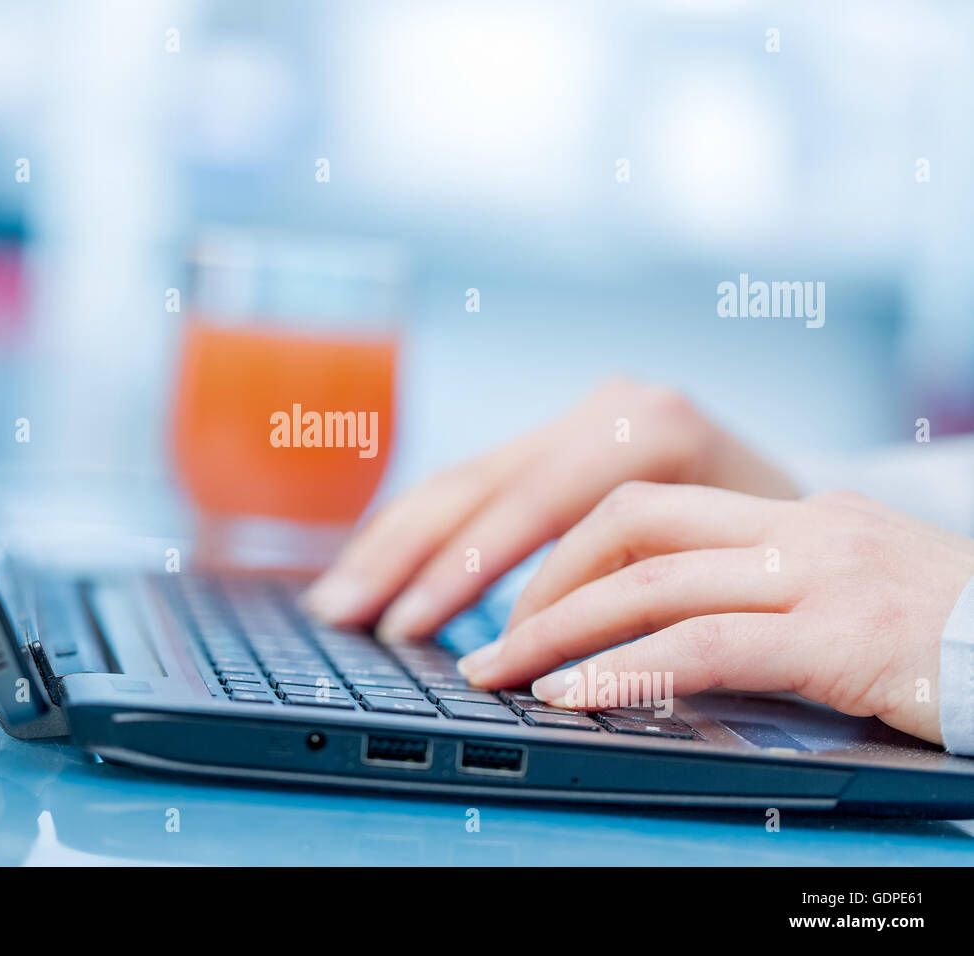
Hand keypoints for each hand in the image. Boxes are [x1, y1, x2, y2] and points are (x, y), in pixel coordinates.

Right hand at [301, 378, 797, 640]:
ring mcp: (578, 415)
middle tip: (341, 616)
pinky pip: (476, 485)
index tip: (407, 631)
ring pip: (462, 481)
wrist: (810, 514)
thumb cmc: (779, 555)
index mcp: (651, 429)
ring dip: (390, 546)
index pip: (531, 505)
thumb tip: (514, 646)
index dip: (459, 572)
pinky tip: (378, 568)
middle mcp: (606, 408)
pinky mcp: (558, 437)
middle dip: (400, 558)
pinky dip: (421, 533)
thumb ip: (623, 592)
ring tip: (336, 602)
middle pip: (477, 486)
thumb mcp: (720, 570)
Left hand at [456, 483, 973, 744]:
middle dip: (539, 577)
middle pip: (628, 523)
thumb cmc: (956, 636)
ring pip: (648, 582)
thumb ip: (765, 593)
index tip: (515, 596)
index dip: (565, 547)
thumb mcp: (852, 591)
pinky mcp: (842, 637)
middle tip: (488, 633)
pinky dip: (625, 671)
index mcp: (795, 512)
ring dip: (555, 628)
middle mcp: (801, 526)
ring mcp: (822, 576)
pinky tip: (574, 697)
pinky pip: (704, 646)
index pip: (647, 504)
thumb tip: (658, 633)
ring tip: (498, 670)